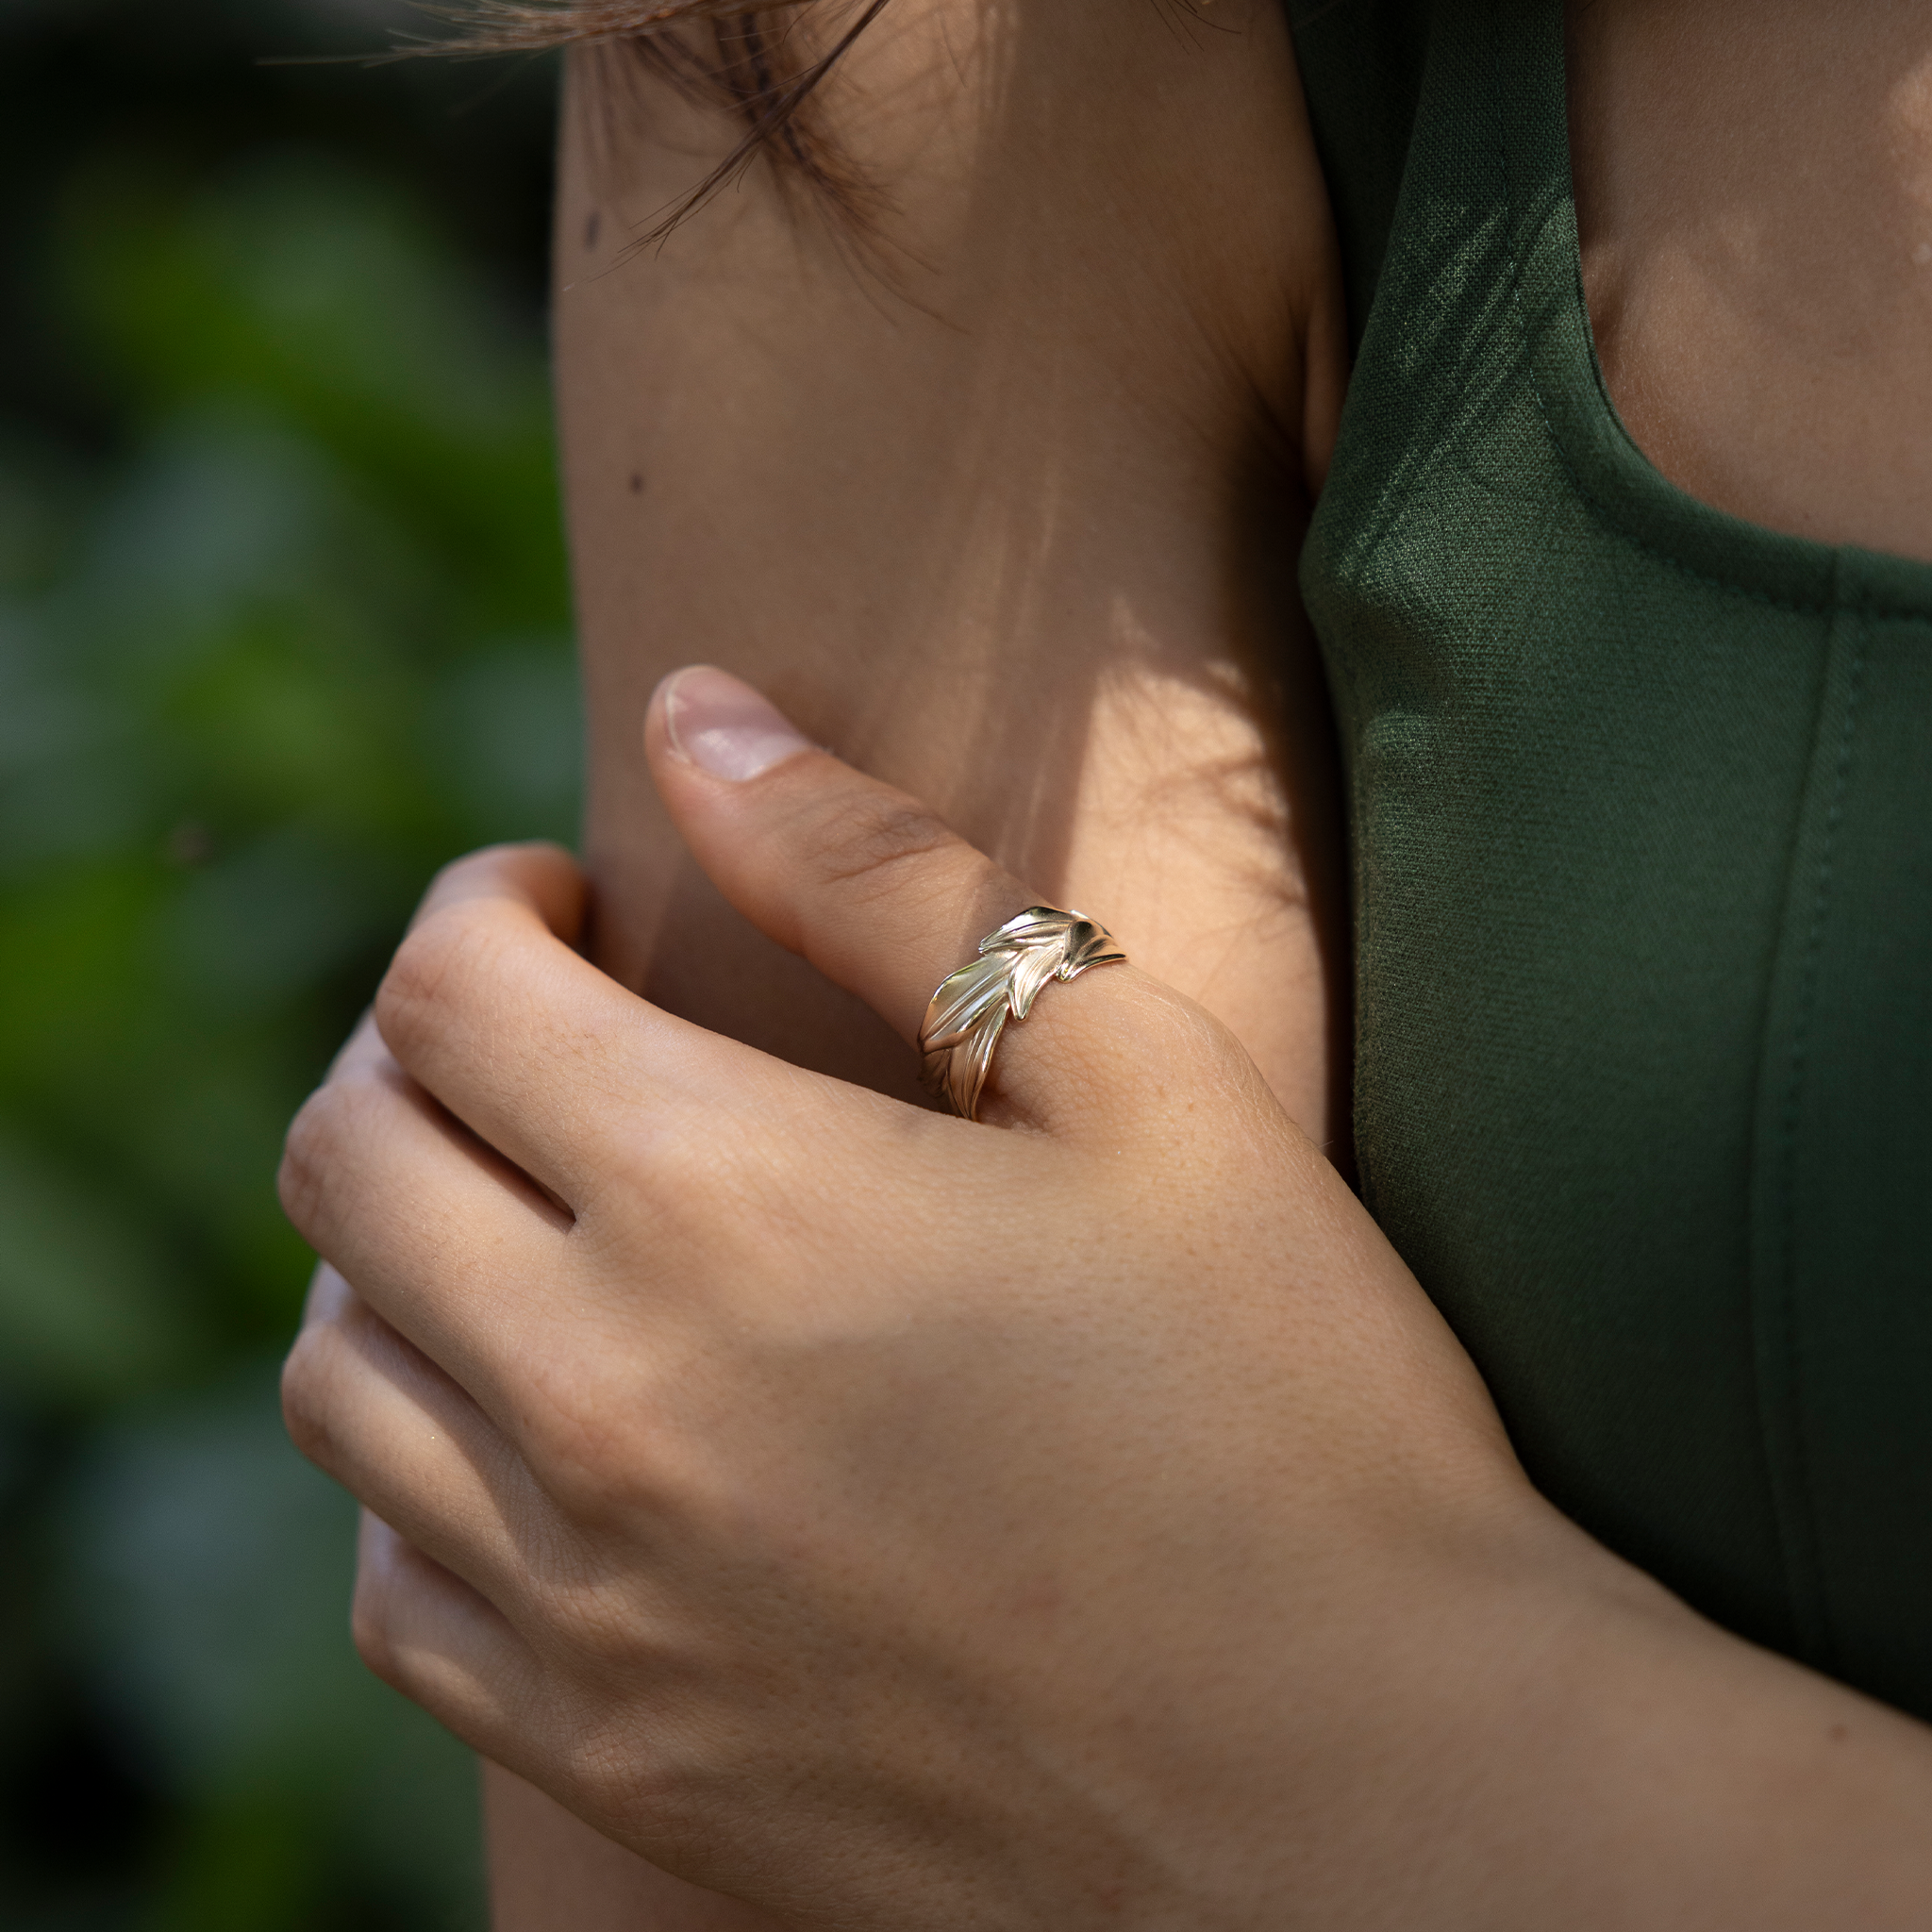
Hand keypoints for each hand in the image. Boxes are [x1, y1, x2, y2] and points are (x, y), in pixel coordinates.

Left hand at [277, 669, 1658, 1926]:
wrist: (1371, 1788)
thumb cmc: (1294, 1398)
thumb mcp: (1135, 1074)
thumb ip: (886, 871)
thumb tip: (698, 715)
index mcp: (731, 1202)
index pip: (449, 992)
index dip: (485, 906)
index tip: (569, 900)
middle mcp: (602, 1403)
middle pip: (340, 1163)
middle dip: (413, 1050)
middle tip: (542, 1036)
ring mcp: (584, 1602)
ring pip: (329, 1370)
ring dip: (393, 1249)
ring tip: (535, 1218)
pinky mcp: (605, 1752)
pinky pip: (389, 1581)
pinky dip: (418, 1465)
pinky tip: (544, 1432)